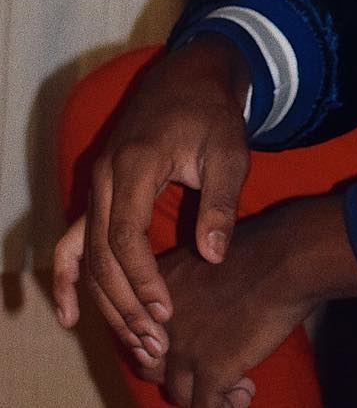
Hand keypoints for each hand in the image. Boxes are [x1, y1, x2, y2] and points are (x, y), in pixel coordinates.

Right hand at [53, 34, 252, 360]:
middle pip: (99, 254)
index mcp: (134, 164)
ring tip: (134, 338)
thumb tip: (212, 256)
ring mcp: (96, 184)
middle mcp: (105, 176)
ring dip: (105, 299)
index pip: (124, 236)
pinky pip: (73, 240)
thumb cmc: (213, 115)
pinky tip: (70, 314)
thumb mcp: (229, 152)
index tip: (165, 310)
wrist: (191, 77)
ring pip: (86, 254)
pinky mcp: (98, 191)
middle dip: (124, 302)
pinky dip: (67, 277)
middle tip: (154, 340)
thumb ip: (220, 202)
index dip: (141, 279)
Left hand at [135, 196, 356, 407]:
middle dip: (181, 373)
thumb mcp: (207, 257)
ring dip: (208, 394)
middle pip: (151, 366)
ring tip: (238, 386)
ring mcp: (184, 348)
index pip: (142, 333)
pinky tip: (246, 393)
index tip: (197, 346)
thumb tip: (198, 316)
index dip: (169, 346)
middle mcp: (159, 321)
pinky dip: (227, 406)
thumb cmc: (262, 247)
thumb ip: (191, 289)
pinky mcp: (210, 371)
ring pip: (178, 393)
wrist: (289, 257)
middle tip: (208, 370)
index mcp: (157, 288)